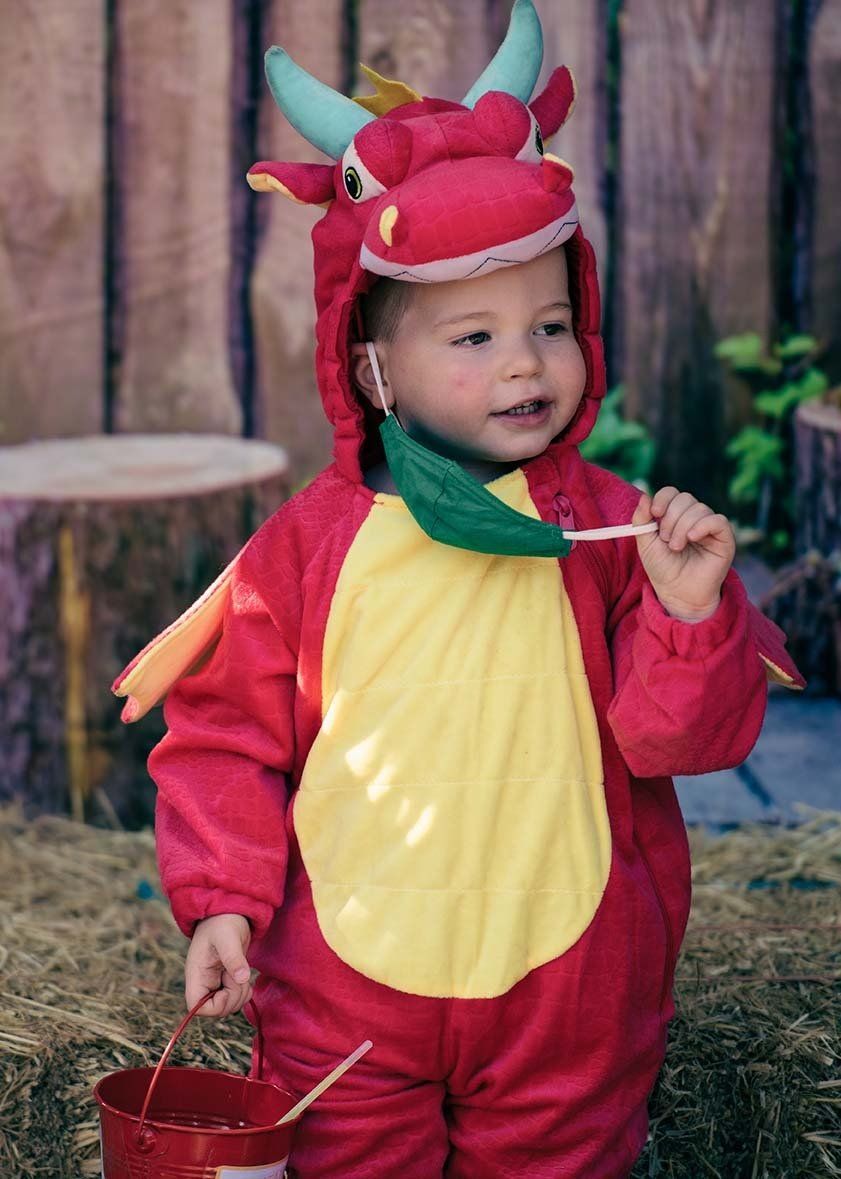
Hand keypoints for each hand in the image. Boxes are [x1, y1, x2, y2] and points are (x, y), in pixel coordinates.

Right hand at [185, 913, 252, 1016]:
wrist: (229, 911)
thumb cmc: (223, 921)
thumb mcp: (228, 937)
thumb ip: (233, 957)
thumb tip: (242, 978)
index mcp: (197, 974)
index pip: (196, 1007)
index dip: (215, 1006)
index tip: (228, 988)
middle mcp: (203, 982)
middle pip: (215, 1010)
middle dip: (232, 998)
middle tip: (239, 976)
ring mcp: (214, 982)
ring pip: (226, 1006)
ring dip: (239, 995)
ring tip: (242, 973)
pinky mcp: (225, 980)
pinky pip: (234, 998)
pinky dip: (243, 993)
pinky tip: (246, 978)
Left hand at [632, 487, 735, 621]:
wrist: (677, 593)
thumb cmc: (662, 569)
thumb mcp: (646, 543)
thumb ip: (642, 520)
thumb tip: (644, 497)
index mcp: (675, 516)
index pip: (672, 493)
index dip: (663, 498)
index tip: (654, 513)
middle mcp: (694, 518)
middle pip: (685, 498)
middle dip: (671, 517)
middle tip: (665, 539)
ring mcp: (709, 527)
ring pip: (699, 509)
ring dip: (682, 527)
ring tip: (675, 547)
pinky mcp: (724, 538)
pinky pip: (718, 520)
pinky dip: (702, 526)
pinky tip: (692, 538)